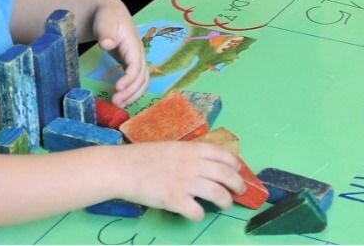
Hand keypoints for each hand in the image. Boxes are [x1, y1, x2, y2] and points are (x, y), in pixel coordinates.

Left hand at [92, 1, 148, 107]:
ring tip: (118, 104)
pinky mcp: (131, 64)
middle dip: (131, 92)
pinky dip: (132, 91)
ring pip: (142, 81)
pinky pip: (137, 80)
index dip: (129, 79)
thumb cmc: (107, 17)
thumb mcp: (106, 21)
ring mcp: (136, 59)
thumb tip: (108, 44)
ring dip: (133, 94)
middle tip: (115, 102)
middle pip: (142, 77)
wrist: (110, 12)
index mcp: (134, 44)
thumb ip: (106, 32)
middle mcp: (138, 54)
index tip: (117, 88)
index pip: (136, 66)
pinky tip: (121, 98)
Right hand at [120, 141, 243, 221]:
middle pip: (226, 175)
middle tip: (240, 191)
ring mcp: (185, 182)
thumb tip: (205, 164)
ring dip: (226, 201)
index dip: (235, 164)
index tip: (238, 170)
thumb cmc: (143, 156)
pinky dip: (200, 215)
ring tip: (225, 205)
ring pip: (218, 194)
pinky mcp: (175, 200)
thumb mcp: (172, 147)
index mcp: (193, 149)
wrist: (122, 168)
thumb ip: (189, 154)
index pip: (224, 155)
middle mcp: (193, 164)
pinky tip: (196, 214)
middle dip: (238, 185)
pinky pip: (197, 212)